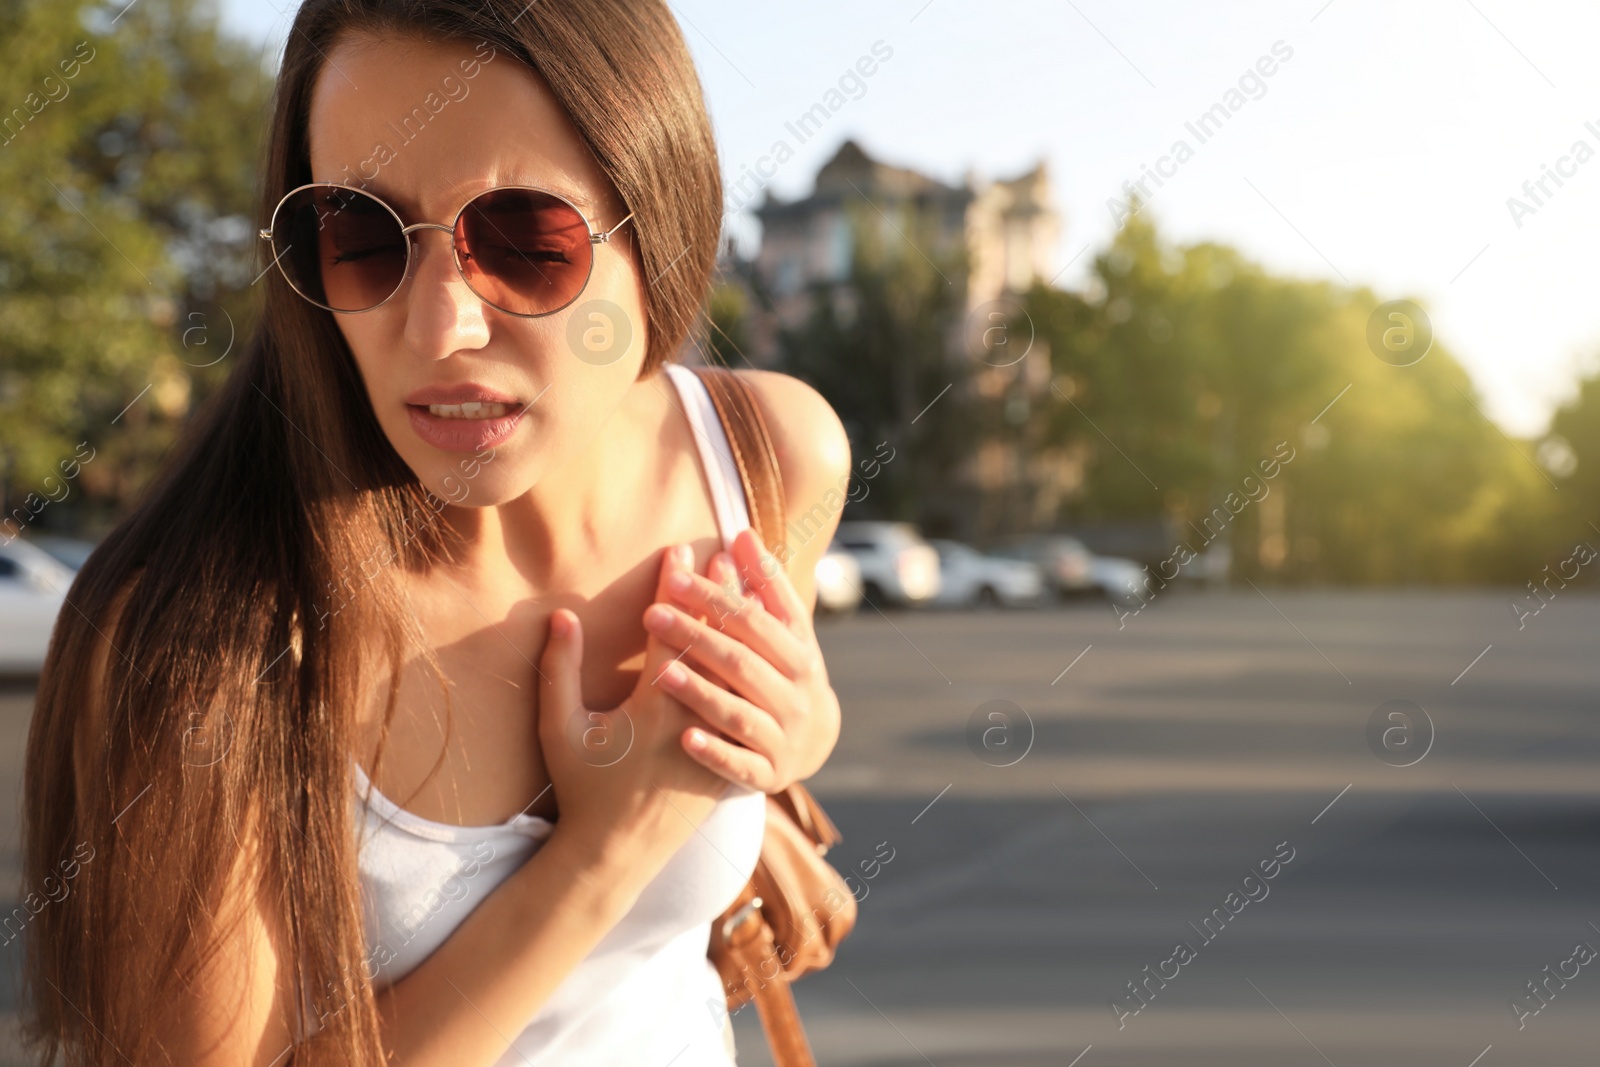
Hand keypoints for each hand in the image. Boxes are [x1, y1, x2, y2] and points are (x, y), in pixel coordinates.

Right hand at [537, 544, 729, 878]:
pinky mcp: (731, 758)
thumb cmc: (582, 788)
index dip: (674, 588)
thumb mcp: (558, 729)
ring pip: (741, 672)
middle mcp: (693, 720)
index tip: (678, 550)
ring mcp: (717, 741)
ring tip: (752, 588)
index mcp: (652, 708)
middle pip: (715, 644)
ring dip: (746, 627)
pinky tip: (761, 644)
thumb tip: (561, 616)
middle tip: (726, 552)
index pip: (669, 632)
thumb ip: (558, 669)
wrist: (616, 854)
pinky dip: (756, 668)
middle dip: (719, 595)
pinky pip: (750, 702)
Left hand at [641, 527, 841, 792]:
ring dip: (702, 693)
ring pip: (740, 713)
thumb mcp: (787, 629)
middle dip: (697, 637)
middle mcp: (796, 696)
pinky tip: (686, 739)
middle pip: (743, 663)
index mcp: (799, 655)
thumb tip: (741, 533)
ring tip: (661, 673)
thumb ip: (766, 583)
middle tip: (651, 615)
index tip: (674, 575)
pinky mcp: (769, 774)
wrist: (814, 741)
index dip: (716, 597)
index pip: (754, 621)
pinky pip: (741, 766)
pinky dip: (716, 752)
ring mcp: (783, 737)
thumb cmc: (787, 669)